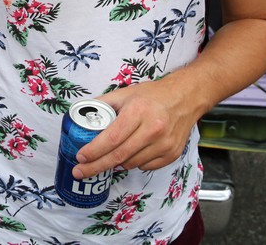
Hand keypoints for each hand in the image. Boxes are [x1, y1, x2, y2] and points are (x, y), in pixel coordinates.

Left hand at [75, 81, 197, 176]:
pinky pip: (145, 166)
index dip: (94, 150)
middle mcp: (152, 129)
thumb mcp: (126, 93)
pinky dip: (134, 163)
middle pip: (119, 155)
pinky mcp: (172, 154)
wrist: (186, 98)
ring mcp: (164, 144)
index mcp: (138, 112)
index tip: (80, 157)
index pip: (111, 138)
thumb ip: (104, 103)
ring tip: (110, 155)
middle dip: (96, 166)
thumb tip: (83, 113)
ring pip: (131, 163)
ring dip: (116, 162)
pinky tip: (132, 152)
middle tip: (80, 172)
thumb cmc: (153, 95)